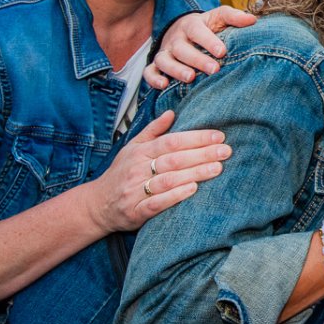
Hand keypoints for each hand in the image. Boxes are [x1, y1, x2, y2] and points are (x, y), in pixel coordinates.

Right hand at [83, 110, 229, 233]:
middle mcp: (138, 169)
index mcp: (140, 152)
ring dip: (195, 173)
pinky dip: (175, 196)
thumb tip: (171, 112)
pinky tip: (193, 189)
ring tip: (217, 168)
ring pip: (168, 180)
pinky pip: (157, 203)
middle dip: (202, 154)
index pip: (171, 141)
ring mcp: (136, 190)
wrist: (96, 205)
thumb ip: (153, 130)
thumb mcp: (132, 147)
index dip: (196, 138)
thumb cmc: (120, 173)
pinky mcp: (135, 211)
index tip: (219, 136)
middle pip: (174, 159)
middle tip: (226, 151)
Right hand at [144, 7, 255, 87]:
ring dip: (176, 69)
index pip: (198, 31)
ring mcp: (165, 52)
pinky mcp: (156, 65)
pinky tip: (163, 86)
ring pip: (164, 60)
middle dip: (197, 59)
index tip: (222, 51)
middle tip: (214, 69)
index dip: (209, 41)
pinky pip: (149, 72)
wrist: (182, 31)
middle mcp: (176, 39)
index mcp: (191, 25)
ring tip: (190, 78)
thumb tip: (252, 20)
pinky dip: (153, 79)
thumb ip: (234, 18)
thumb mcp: (219, 17)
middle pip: (182, 48)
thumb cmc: (207, 27)